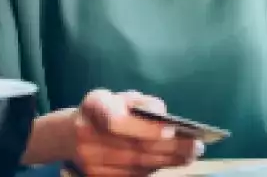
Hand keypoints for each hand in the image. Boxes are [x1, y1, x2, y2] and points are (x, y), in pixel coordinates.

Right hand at [69, 89, 202, 175]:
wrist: (71, 134)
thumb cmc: (106, 109)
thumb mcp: (122, 97)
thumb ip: (143, 103)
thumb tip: (163, 116)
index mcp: (93, 106)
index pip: (117, 121)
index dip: (145, 128)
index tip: (171, 129)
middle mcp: (86, 134)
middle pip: (133, 147)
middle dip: (170, 148)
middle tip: (196, 147)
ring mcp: (89, 161)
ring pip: (136, 165)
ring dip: (168, 161)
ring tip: (190, 155)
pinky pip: (132, 175)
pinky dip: (154, 168)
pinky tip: (172, 162)